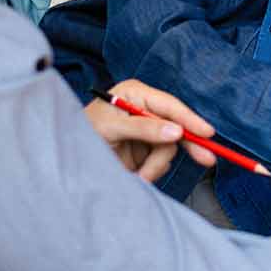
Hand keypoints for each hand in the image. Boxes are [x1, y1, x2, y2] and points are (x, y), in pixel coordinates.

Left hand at [84, 80, 217, 181]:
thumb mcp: (111, 127)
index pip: (169, 105)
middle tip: (206, 159)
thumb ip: (144, 128)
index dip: (189, 119)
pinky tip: (138, 175)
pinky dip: (152, 171)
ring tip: (140, 176)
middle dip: (188, 145)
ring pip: (168, 149)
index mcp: (136, 94)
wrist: (64, 157)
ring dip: (157, 166)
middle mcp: (144, 110)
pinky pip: (159, 162)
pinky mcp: (143, 152)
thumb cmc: (81, 132)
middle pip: (176, 126)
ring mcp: (145, 132)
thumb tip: (176, 131)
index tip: (206, 133)